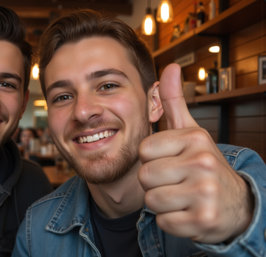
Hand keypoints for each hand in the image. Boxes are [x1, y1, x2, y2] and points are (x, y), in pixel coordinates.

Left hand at [138, 63, 253, 242]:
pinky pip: (164, 222)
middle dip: (155, 183)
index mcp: (195, 139)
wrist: (235, 203)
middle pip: (145, 176)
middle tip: (176, 182)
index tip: (171, 161)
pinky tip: (188, 213)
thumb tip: (169, 66)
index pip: (144, 151)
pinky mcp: (204, 221)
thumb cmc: (201, 164)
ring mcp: (205, 193)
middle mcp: (202, 163)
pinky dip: (172, 222)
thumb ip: (174, 101)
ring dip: (162, 203)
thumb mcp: (190, 132)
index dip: (152, 160)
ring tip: (182, 196)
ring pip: (151, 201)